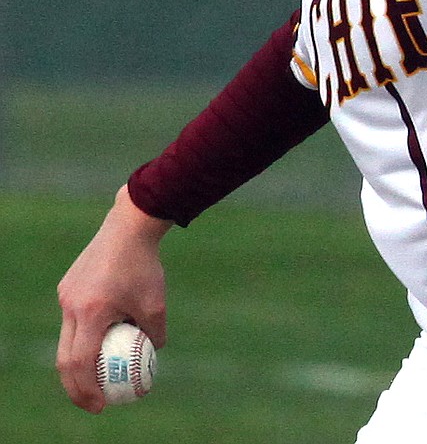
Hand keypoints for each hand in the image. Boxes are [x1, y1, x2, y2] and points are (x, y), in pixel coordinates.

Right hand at [56, 185, 171, 412]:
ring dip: (81, 360)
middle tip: (95, 401)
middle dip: (77, 386)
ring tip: (100, 372)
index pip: (81, 363)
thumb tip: (154, 354)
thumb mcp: (156, 303)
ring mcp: (66, 296)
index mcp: (92, 313)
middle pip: (66, 358)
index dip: (88, 389)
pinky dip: (84, 334)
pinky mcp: (68, 287)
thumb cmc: (146, 265)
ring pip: (67, 338)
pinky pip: (73, 319)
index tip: (103, 404)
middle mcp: (72, 306)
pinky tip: (105, 334)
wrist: (129, 226)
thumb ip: (154, 333)